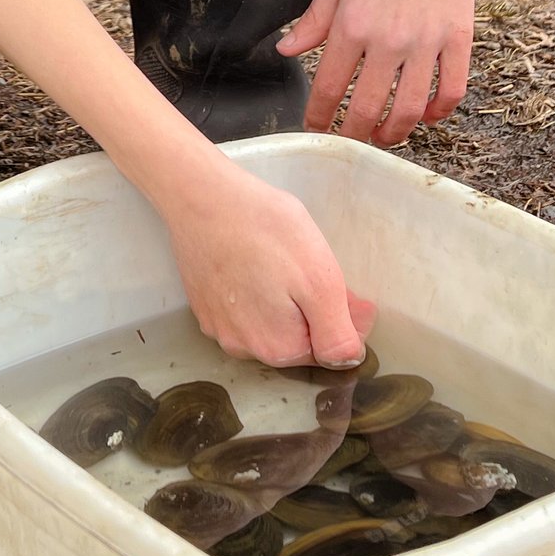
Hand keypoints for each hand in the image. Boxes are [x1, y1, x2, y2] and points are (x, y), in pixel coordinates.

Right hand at [161, 163, 375, 367]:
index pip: (328, 352)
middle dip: (316, 313)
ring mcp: (217, 327)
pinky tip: (258, 262)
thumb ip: (337, 333)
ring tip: (288, 263)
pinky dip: (258, 293)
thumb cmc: (264, 230)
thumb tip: (348, 358)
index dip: (346, 322)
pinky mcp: (203, 304)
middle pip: (296, 341)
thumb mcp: (319, 280)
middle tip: (323, 272)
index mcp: (276, 348)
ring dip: (286, 304)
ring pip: (269, 325)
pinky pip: (243, 310)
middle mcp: (242, 348)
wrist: (201, 197)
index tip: (353, 293)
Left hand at [277, 0, 500, 145]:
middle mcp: (389, 38)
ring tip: (384, 135)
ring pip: (411, 108)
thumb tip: (287, 50)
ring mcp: (428, 39)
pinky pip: (452, 88)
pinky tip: (426, 115)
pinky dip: (439, 111)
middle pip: (368, 108)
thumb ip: (314, 18)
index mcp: (352, 23)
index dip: (318, 117)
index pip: (329, 87)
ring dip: (395, 132)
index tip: (314, 129)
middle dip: (353, 135)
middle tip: (348, 142)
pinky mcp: (459, 35)